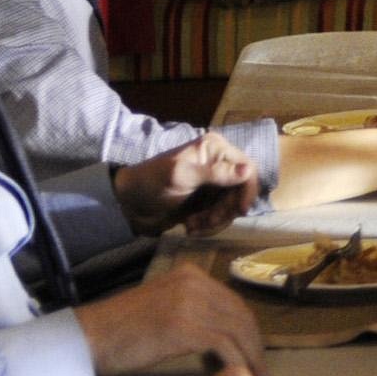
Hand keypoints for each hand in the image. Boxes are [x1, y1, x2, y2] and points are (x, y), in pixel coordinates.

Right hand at [76, 266, 265, 375]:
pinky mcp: (185, 326)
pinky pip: (224, 346)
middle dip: (255, 344)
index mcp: (190, 275)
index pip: (234, 302)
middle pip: (241, 315)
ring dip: (251, 358)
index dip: (248, 330)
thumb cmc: (121, 330)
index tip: (254, 352)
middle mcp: (194, 282)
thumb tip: (222, 331)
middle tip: (261, 369)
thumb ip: (192, 309)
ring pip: (237, 331)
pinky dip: (236, 363)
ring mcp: (190, 302)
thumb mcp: (163, 306)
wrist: (90, 336)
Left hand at [113, 133, 259, 235]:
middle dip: (226, 209)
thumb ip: (214, 173)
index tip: (240, 210)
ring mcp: (212, 184)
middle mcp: (218, 164)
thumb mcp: (181, 176)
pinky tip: (191, 226)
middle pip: (241, 191)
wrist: (129, 205)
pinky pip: (220, 215)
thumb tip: (248, 170)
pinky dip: (208, 224)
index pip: (247, 168)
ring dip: (215, 219)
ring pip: (231, 206)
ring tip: (194, 224)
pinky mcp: (206, 201)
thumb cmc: (152, 183)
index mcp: (214, 149)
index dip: (248, 190)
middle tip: (208, 221)